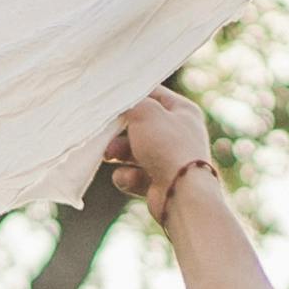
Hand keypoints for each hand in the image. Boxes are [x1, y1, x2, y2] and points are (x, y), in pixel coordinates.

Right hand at [106, 86, 214, 215]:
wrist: (182, 194)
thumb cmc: (167, 147)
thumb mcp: (146, 113)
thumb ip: (131, 103)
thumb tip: (122, 104)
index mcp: (183, 111)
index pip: (154, 94)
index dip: (132, 95)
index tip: (110, 100)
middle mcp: (179, 134)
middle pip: (141, 126)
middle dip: (119, 131)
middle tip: (105, 133)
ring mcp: (170, 160)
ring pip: (135, 152)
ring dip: (118, 153)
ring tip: (108, 156)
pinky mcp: (160, 183)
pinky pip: (136, 176)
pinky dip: (129, 177)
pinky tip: (129, 178)